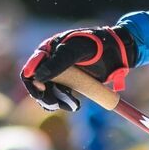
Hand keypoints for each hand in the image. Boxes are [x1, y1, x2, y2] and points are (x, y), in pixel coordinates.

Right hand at [20, 24, 136, 111]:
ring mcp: (60, 74)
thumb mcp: (77, 51)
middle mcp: (51, 62)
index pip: (30, 69)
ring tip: (73, 104)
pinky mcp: (70, 83)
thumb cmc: (97, 45)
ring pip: (48, 94)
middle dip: (46, 97)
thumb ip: (59, 62)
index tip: (43, 91)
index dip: (32, 83)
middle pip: (37, 86)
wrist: (118, 52)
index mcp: (49, 50)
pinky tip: (74, 105)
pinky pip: (60, 97)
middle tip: (57, 104)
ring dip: (56, 102)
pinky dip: (64, 103)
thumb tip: (38, 77)